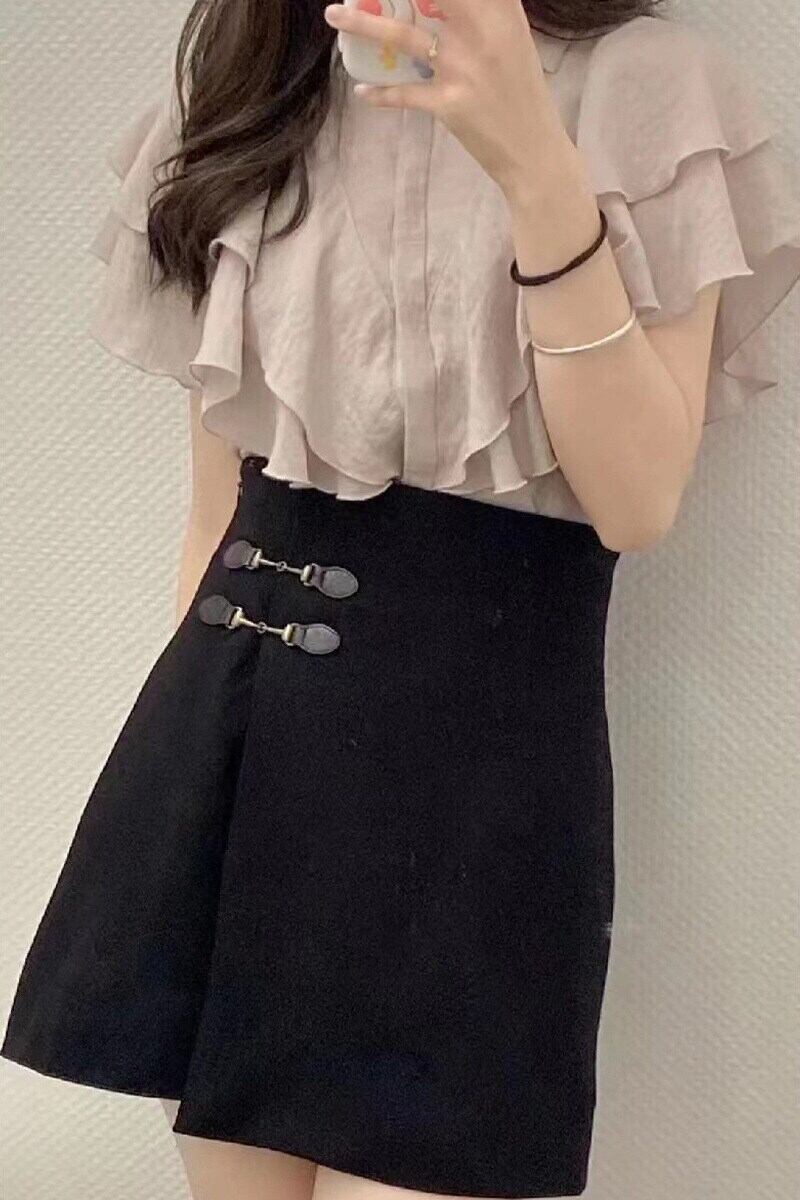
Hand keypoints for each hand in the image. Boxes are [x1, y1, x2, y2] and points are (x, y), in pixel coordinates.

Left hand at [322, 1, 567, 195]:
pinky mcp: (449, 104)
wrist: (534, 152)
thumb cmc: (522, 93)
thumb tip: (436, 4)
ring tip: (333, 14)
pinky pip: (404, 93)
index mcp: (501, 10)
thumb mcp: (513, 39)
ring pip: (400, 36)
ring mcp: (462, 68)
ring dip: (361, 24)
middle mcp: (482, 32)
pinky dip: (381, 92)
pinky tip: (362, 90)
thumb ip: (486, 11)